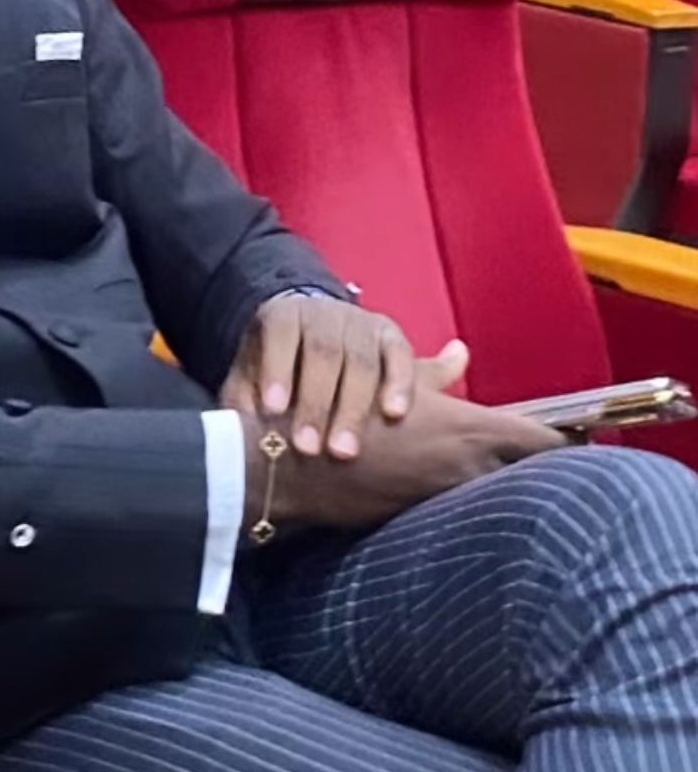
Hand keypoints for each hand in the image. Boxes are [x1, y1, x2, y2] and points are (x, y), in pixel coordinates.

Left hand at [222, 294, 428, 460]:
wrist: (311, 339)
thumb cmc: (276, 370)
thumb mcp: (250, 378)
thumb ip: (243, 400)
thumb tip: (237, 433)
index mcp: (282, 316)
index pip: (280, 335)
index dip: (277, 370)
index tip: (273, 410)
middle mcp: (323, 314)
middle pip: (323, 352)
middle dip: (316, 403)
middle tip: (309, 449)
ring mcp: (360, 323)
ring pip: (361, 360)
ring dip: (353, 407)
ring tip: (344, 452)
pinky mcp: (391, 336)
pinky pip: (400, 357)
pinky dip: (400, 384)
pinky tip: (394, 415)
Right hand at [241, 388, 567, 535]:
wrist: (295, 458)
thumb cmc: (342, 407)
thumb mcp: (393, 376)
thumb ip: (436, 369)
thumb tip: (461, 352)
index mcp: (470, 427)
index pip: (543, 441)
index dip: (564, 439)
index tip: (573, 437)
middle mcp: (469, 466)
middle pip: (530, 473)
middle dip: (539, 466)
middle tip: (542, 460)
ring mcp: (448, 497)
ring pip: (500, 494)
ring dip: (505, 484)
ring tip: (505, 478)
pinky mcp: (425, 516)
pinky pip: (466, 510)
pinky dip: (471, 499)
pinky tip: (461, 493)